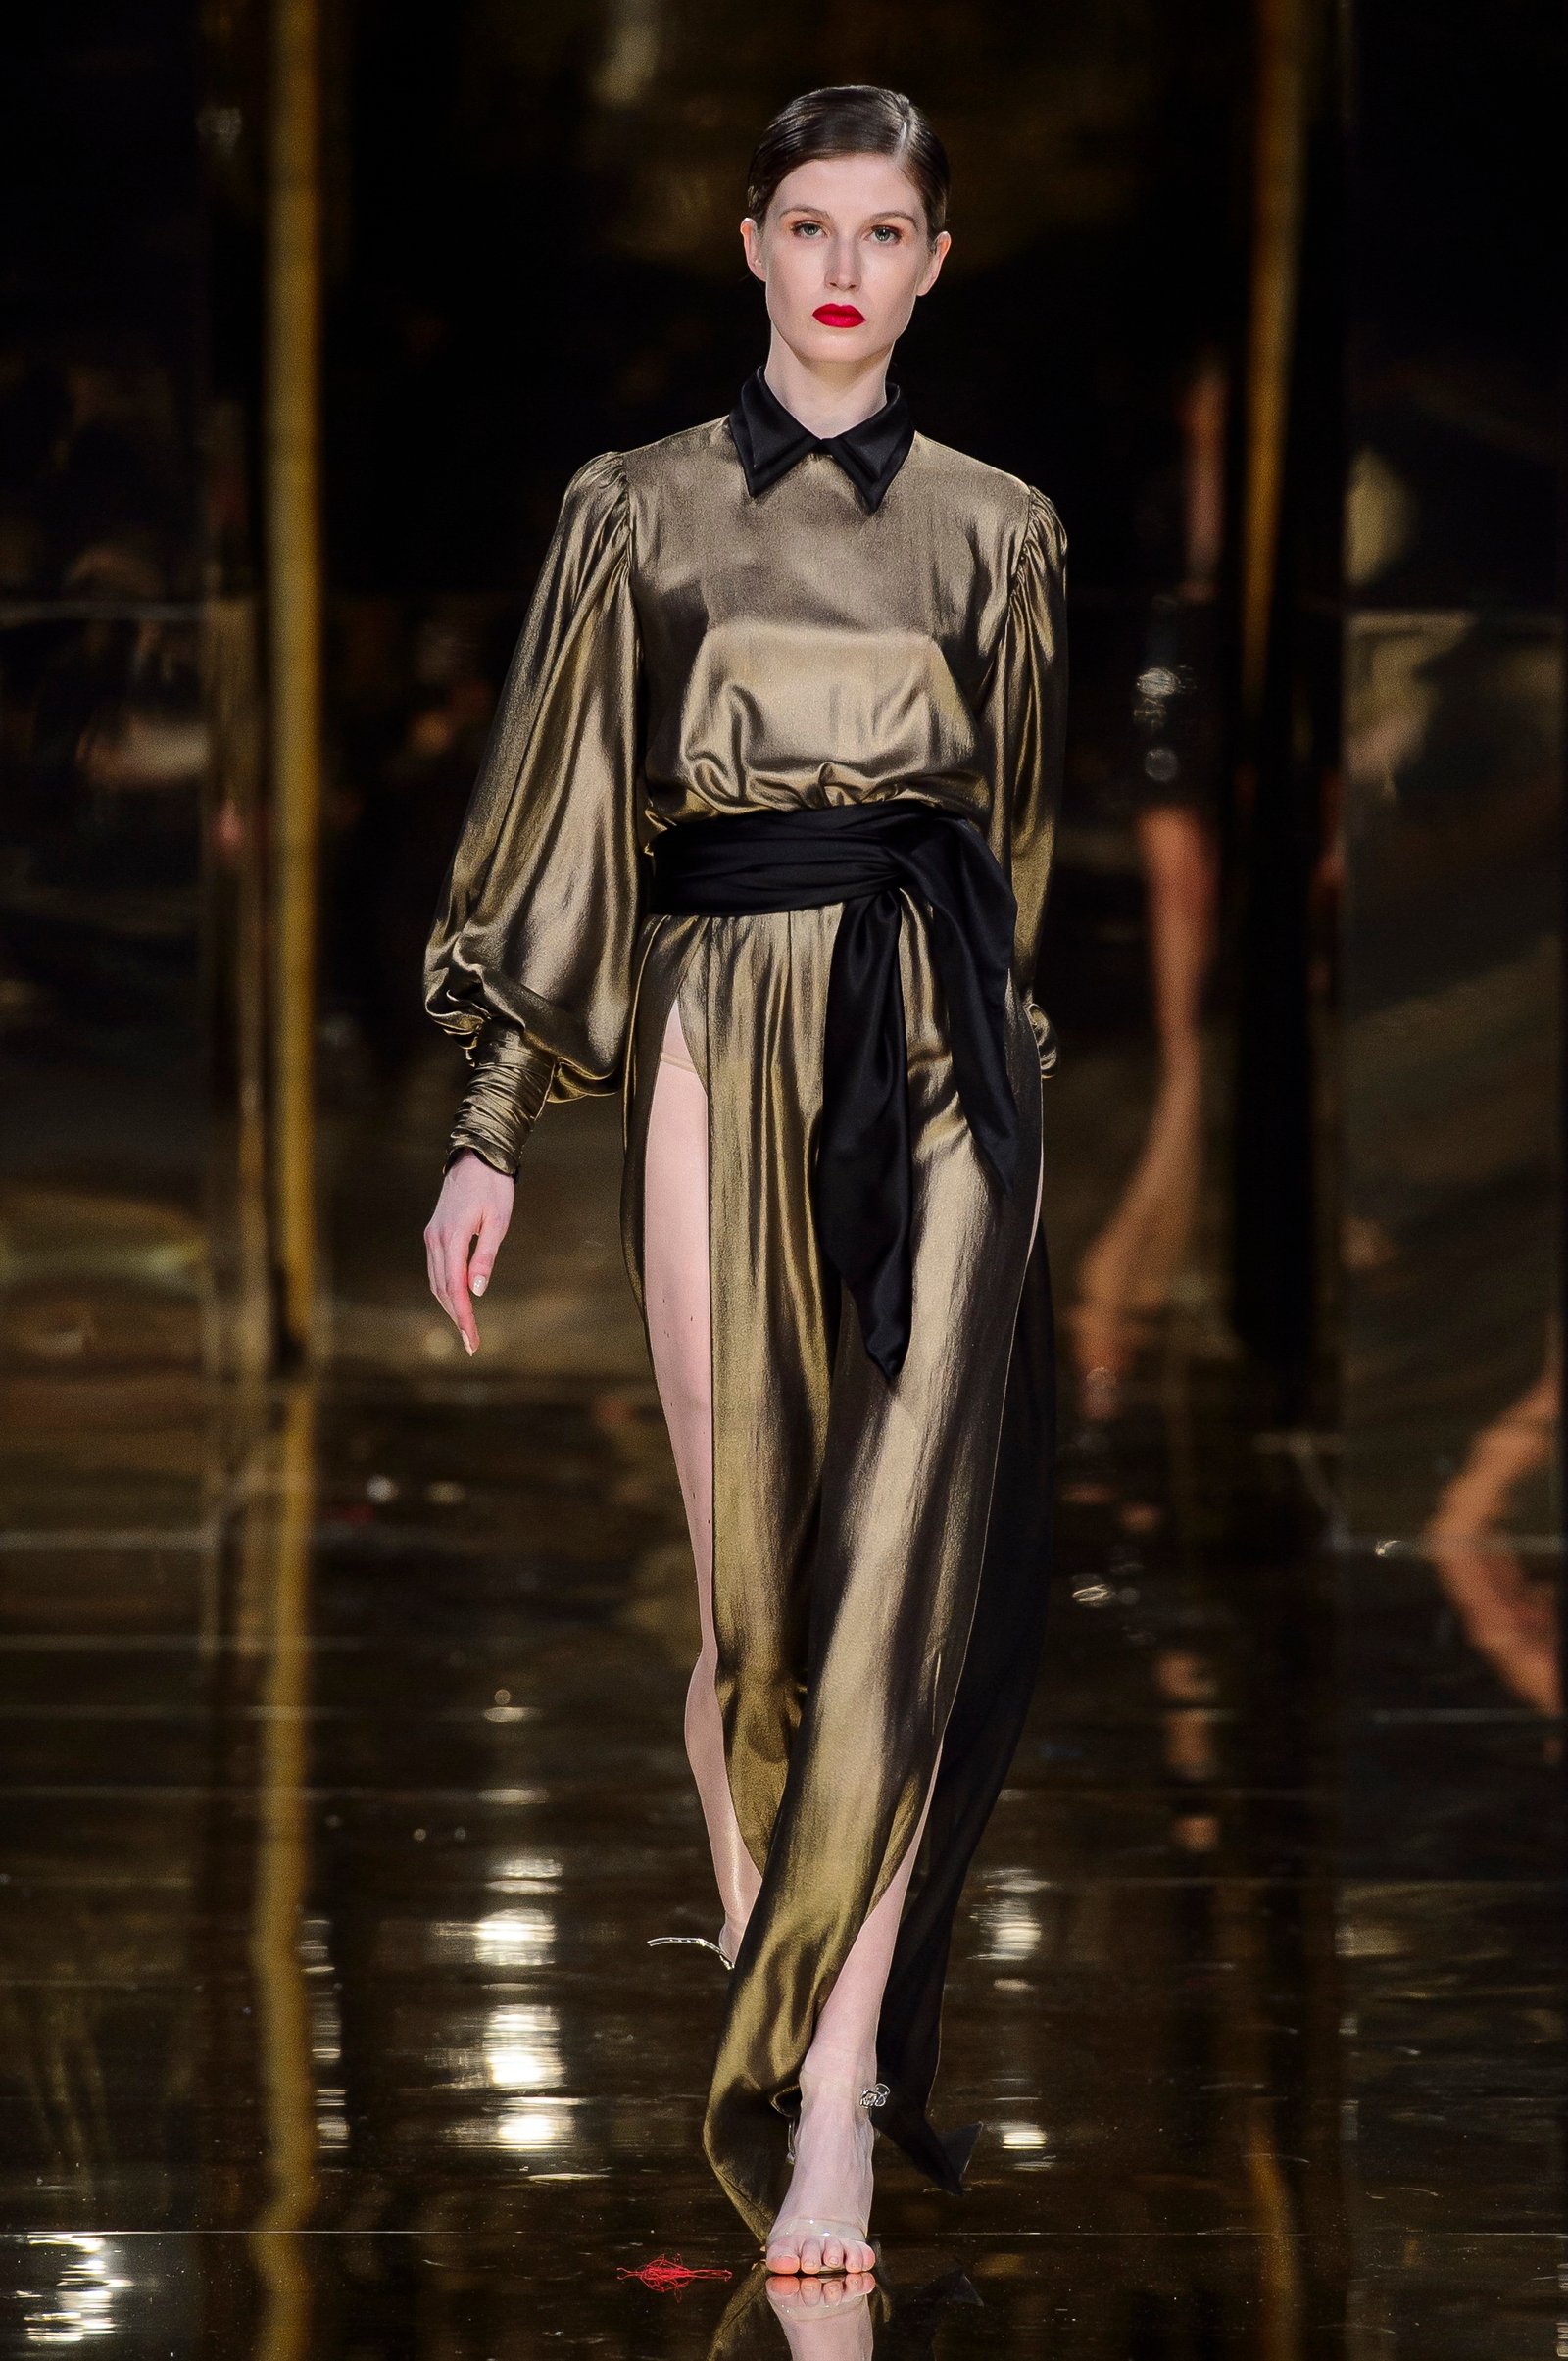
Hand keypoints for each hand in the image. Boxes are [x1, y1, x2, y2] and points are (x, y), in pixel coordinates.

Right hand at [424, 1149, 515, 1355]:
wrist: (476, 1157)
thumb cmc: (493, 1187)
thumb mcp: (498, 1221)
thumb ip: (486, 1256)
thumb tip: (476, 1291)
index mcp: (452, 1237)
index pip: (455, 1288)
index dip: (464, 1317)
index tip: (473, 1340)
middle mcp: (435, 1240)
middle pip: (442, 1289)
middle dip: (457, 1318)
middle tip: (472, 1343)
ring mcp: (432, 1236)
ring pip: (436, 1281)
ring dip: (449, 1306)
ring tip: (466, 1327)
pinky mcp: (434, 1233)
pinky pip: (436, 1269)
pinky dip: (445, 1289)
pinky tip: (456, 1300)